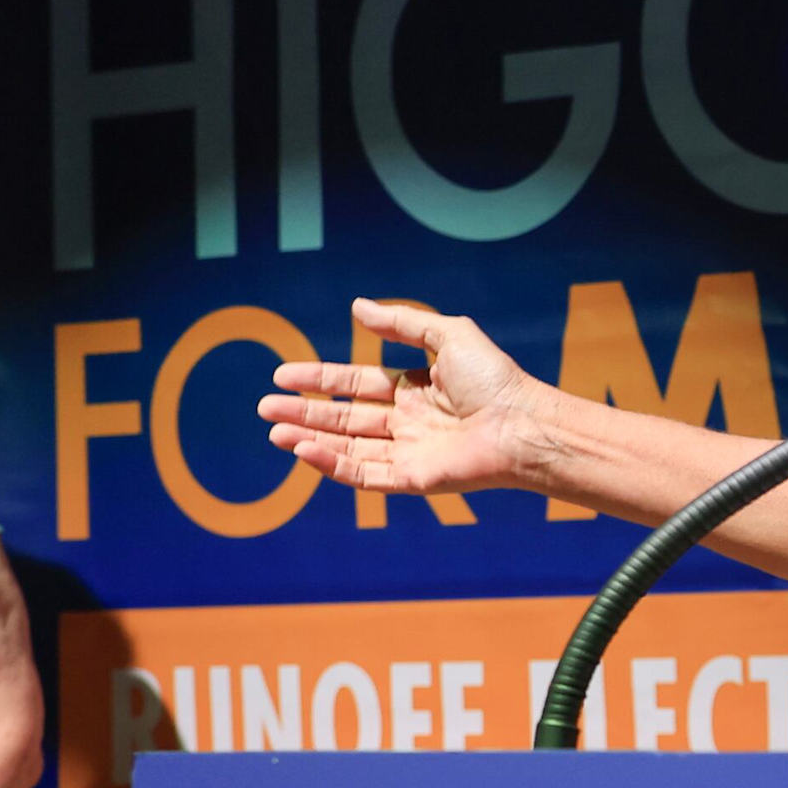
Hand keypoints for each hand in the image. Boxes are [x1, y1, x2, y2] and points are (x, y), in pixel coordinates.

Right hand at [260, 301, 546, 497]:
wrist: (523, 423)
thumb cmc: (496, 380)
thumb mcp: (449, 336)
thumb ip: (403, 323)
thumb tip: (357, 307)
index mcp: (415, 390)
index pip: (356, 385)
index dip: (319, 380)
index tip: (282, 375)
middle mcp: (408, 423)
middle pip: (344, 418)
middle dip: (304, 413)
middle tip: (264, 407)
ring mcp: (409, 453)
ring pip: (348, 448)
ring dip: (310, 439)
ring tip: (274, 430)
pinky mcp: (413, 480)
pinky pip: (364, 474)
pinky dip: (332, 465)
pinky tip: (304, 450)